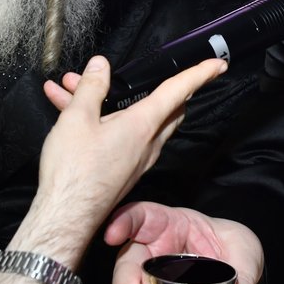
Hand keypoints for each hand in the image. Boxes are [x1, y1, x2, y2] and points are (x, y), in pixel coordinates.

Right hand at [21, 55, 227, 265]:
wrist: (65, 217)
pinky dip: (99, 120)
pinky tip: (67, 109)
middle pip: (164, 106)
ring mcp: (137, 158)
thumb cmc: (73, 170)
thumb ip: (91, 88)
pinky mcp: (124, 170)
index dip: (199, 74)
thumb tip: (100, 66)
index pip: (179, 91)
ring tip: (69, 85)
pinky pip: (120, 136)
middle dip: (149, 84)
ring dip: (107, 101)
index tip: (218, 65)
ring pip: (136, 119)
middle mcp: (148, 142)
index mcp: (144, 125)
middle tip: (130, 71)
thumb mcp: (77, 118)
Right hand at [104, 202, 262, 283]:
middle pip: (126, 266)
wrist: (235, 262)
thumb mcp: (243, 251)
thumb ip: (242, 274)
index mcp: (168, 225)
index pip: (141, 217)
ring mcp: (147, 277)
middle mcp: (149, 250)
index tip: (113, 235)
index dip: (123, 223)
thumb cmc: (230, 245)